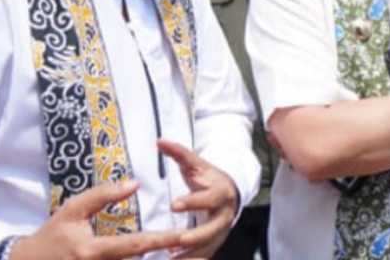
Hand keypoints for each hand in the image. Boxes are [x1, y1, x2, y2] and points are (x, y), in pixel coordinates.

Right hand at [10, 179, 183, 259]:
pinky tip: (158, 259)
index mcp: (93, 251)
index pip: (134, 245)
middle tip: (192, 245)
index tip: (182, 234)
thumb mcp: (73, 210)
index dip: (160, 240)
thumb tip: (135, 183)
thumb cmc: (52, 235)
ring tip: (183, 254)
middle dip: (165, 258)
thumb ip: (103, 195)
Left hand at [159, 139, 239, 258]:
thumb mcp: (196, 164)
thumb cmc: (208, 178)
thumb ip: (179, 153)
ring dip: (192, 254)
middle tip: (177, 240)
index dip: (192, 202)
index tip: (173, 205)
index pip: (208, 198)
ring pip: (209, 246)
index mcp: (221, 193)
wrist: (229, 192)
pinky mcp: (216, 243)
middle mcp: (224, 214)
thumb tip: (160, 141)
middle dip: (196, 235)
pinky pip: (205, 256)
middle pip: (213, 228)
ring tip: (171, 258)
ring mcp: (221, 231)